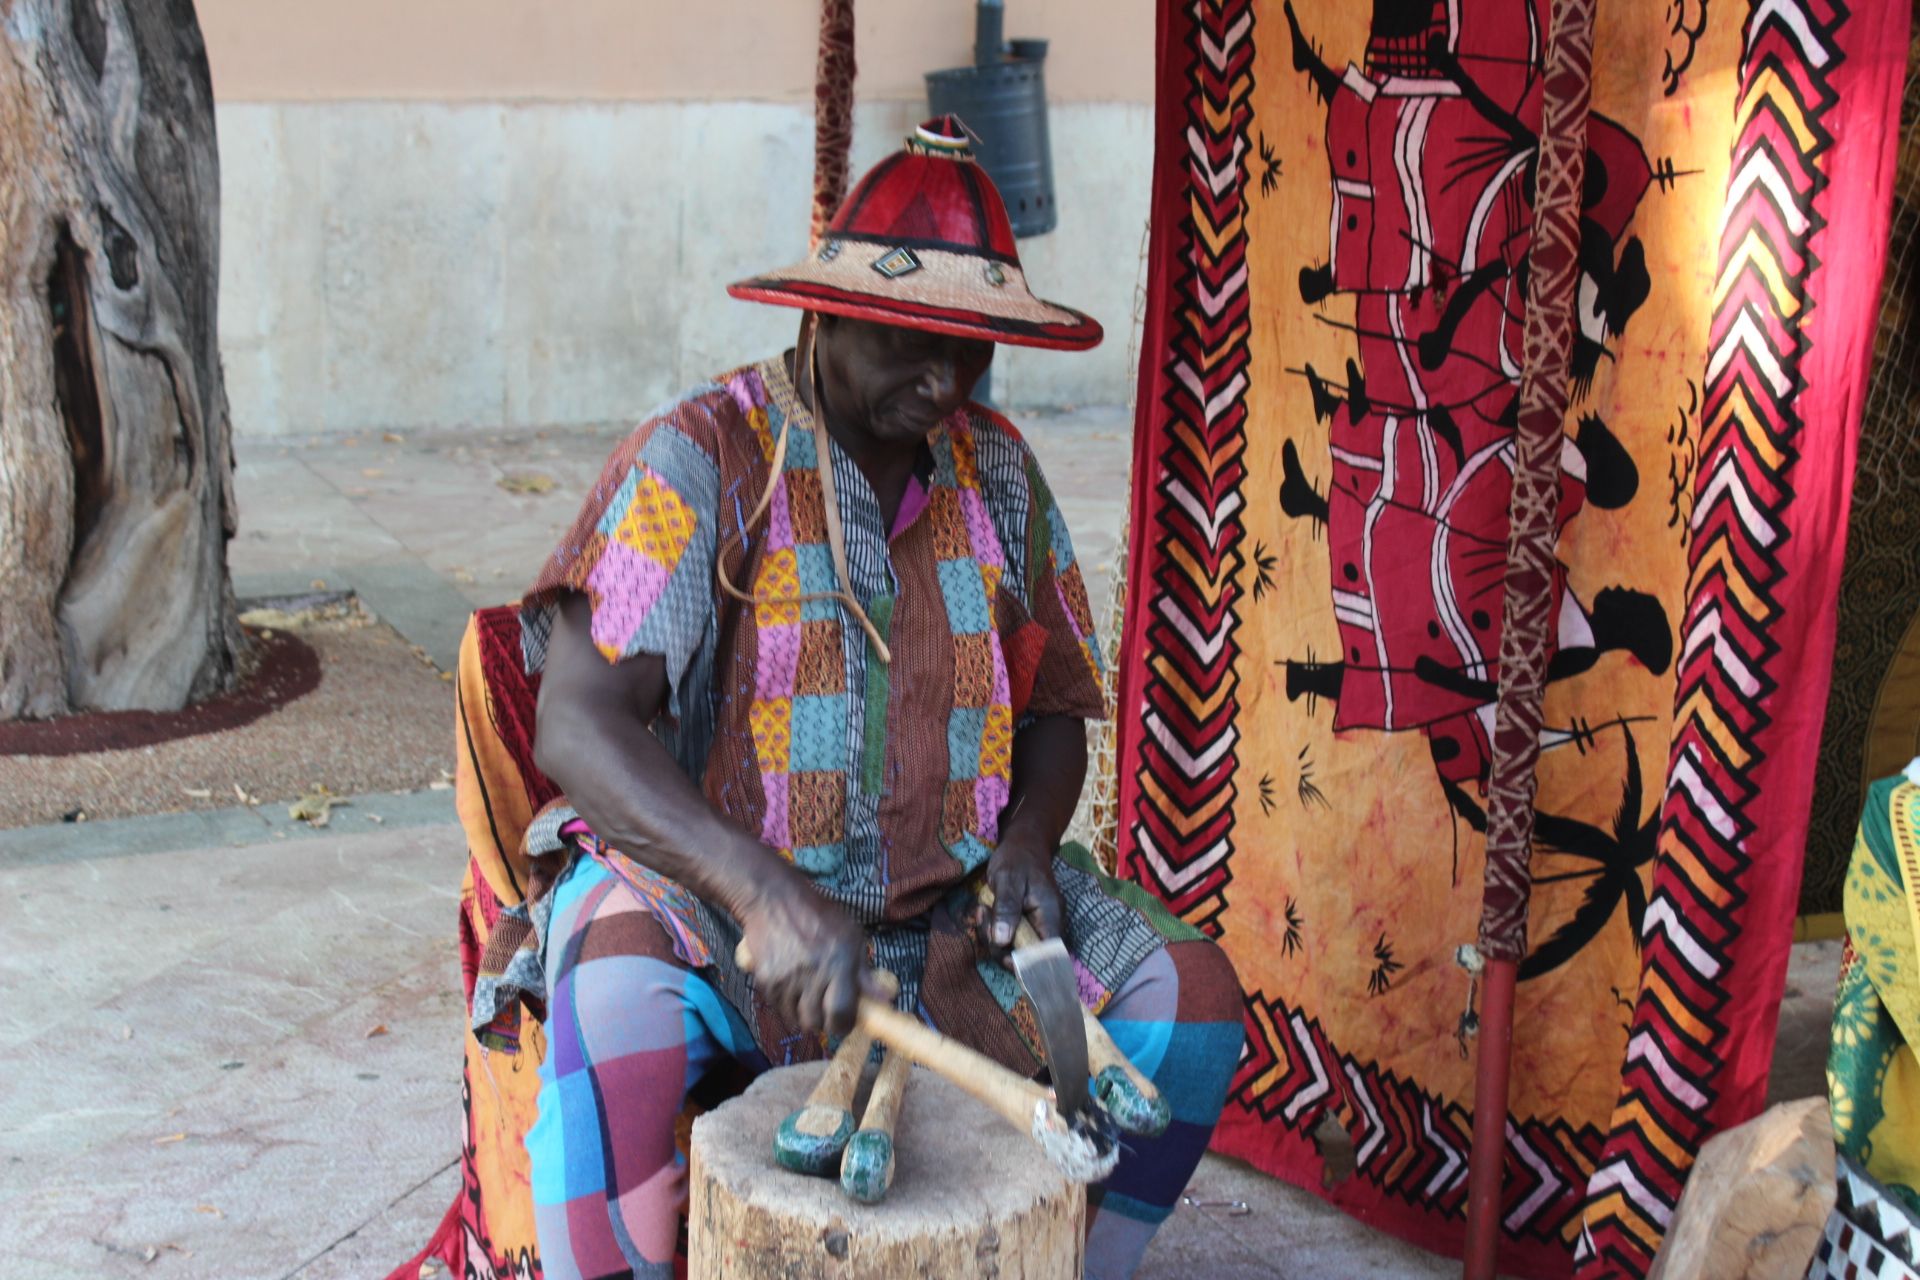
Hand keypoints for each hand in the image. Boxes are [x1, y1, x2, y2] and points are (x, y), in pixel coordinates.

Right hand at [738, 876, 880, 1036]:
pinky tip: (791, 982)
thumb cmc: (818, 915)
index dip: (843, 1024)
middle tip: (825, 1007)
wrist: (774, 900)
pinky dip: (786, 1002)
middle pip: (815, 1022)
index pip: (841, 1013)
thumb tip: (885, 999)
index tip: (844, 1022)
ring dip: (802, 1012)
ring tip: (807, 991)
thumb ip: (865, 972)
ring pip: (795, 1018)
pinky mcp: (766, 980)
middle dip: (823, 1021)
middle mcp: (812, 973)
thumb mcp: (851, 936)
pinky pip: (778, 1006)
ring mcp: (786, 978)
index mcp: (838, 962)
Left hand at [982, 836, 1063, 961]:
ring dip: (993, 935)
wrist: (1023, 844)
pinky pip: (1009, 937)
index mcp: (1051, 915)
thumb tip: (1003, 941)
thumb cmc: (1017, 859)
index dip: (1030, 964)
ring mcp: (1036, 925)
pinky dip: (993, 929)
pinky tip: (984, 910)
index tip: (1006, 958)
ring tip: (982, 910)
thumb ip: (1007, 909)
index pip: (1049, 954)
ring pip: (1014, 948)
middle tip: (984, 918)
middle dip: (1001, 945)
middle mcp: (1048, 925)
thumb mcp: (1008, 879)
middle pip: (1028, 955)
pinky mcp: (1023, 924)